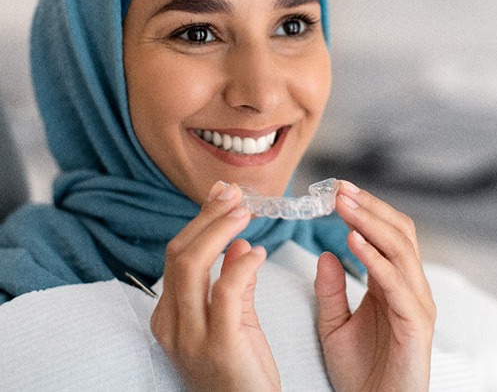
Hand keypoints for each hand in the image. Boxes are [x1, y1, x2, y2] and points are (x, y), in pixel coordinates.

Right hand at [151, 181, 279, 391]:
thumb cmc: (242, 368)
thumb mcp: (233, 319)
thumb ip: (232, 281)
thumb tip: (237, 242)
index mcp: (169, 314)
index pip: (178, 254)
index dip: (200, 220)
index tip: (223, 195)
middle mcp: (171, 323)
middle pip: (180, 253)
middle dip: (208, 217)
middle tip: (234, 195)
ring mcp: (190, 336)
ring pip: (192, 264)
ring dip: (220, 230)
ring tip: (245, 213)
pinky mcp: (219, 346)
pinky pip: (225, 291)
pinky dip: (242, 265)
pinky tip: (259, 253)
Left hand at [315, 181, 435, 391]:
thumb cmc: (359, 372)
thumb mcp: (333, 324)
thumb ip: (330, 289)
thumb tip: (325, 254)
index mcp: (391, 284)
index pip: (386, 233)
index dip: (365, 209)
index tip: (337, 190)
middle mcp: (409, 288)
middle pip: (399, 232)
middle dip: (369, 207)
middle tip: (340, 189)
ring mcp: (416, 304)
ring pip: (400, 249)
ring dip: (370, 222)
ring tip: (343, 205)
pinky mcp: (416, 325)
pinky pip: (396, 283)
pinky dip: (375, 258)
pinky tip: (352, 240)